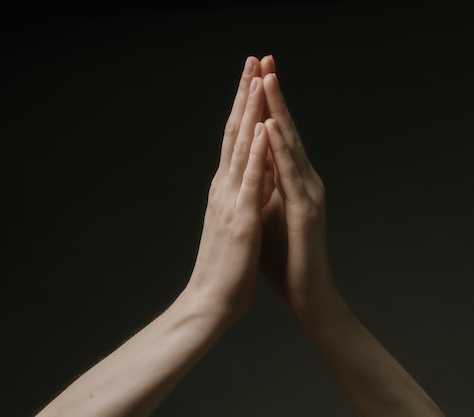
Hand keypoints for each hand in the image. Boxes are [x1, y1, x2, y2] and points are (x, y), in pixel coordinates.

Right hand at [184, 57, 267, 323]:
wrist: (210, 301)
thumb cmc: (225, 266)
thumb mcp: (234, 222)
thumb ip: (241, 195)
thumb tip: (255, 171)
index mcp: (225, 189)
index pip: (234, 139)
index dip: (243, 107)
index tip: (252, 78)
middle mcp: (224, 188)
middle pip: (234, 132)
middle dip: (245, 95)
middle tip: (251, 60)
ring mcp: (230, 201)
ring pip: (241, 148)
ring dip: (250, 112)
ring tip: (258, 79)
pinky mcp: (241, 220)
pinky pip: (250, 181)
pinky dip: (257, 153)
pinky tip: (263, 129)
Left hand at [257, 59, 334, 318]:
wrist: (305, 294)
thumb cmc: (284, 256)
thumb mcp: (268, 210)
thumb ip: (264, 185)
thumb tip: (250, 162)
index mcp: (290, 179)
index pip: (274, 134)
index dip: (263, 103)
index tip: (252, 73)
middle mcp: (302, 179)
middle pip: (284, 128)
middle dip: (272, 93)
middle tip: (263, 57)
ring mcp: (307, 193)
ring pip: (289, 144)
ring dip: (277, 110)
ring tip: (267, 77)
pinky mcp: (306, 211)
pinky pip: (289, 174)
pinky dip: (278, 149)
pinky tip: (270, 127)